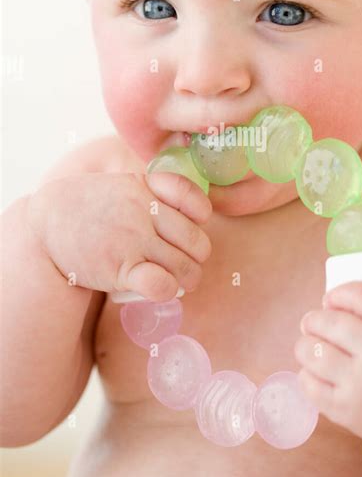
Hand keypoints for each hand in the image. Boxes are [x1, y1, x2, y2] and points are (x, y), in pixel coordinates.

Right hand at [26, 171, 211, 301]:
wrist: (46, 227)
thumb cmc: (89, 208)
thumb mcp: (122, 185)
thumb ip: (154, 192)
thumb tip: (192, 212)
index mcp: (146, 187)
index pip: (193, 199)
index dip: (200, 216)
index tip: (192, 224)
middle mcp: (143, 211)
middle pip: (197, 242)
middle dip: (197, 257)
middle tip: (187, 262)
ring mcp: (133, 240)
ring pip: (186, 267)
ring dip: (188, 279)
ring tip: (178, 280)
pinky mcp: (121, 268)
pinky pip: (163, 285)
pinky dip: (168, 290)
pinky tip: (159, 288)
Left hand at [294, 283, 361, 450]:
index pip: (360, 295)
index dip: (340, 292)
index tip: (333, 297)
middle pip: (330, 322)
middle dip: (315, 317)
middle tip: (315, 319)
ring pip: (312, 351)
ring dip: (307, 342)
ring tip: (312, 342)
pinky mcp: (346, 412)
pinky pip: (309, 384)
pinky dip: (306, 373)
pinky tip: (316, 370)